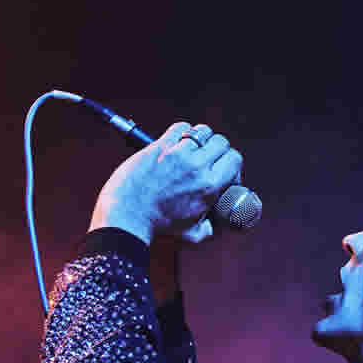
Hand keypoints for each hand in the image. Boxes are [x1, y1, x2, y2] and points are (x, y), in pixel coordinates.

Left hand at [89, 121, 242, 245]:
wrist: (128, 217)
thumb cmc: (158, 228)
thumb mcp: (193, 234)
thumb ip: (210, 228)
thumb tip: (218, 223)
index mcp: (209, 187)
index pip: (234, 159)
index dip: (232, 164)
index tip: (225, 171)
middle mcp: (197, 167)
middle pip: (221, 142)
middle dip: (219, 150)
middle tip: (210, 160)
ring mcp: (178, 154)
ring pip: (203, 131)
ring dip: (202, 139)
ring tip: (195, 150)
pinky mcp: (160, 146)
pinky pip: (180, 127)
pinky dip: (183, 132)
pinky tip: (178, 142)